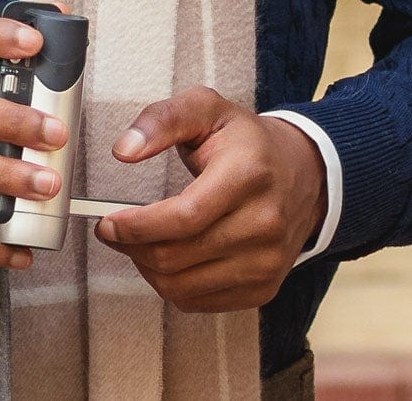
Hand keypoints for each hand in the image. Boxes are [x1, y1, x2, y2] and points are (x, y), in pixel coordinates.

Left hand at [94, 86, 326, 312]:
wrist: (303, 173)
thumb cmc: (247, 141)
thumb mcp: (205, 109)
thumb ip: (161, 120)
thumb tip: (124, 150)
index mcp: (248, 174)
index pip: (185, 216)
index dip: (138, 226)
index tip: (108, 221)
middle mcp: (264, 223)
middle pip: (179, 255)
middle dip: (132, 246)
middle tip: (112, 231)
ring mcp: (267, 261)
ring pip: (184, 286)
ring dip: (146, 268)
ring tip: (135, 243)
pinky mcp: (264, 287)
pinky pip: (200, 302)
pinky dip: (170, 285)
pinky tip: (164, 259)